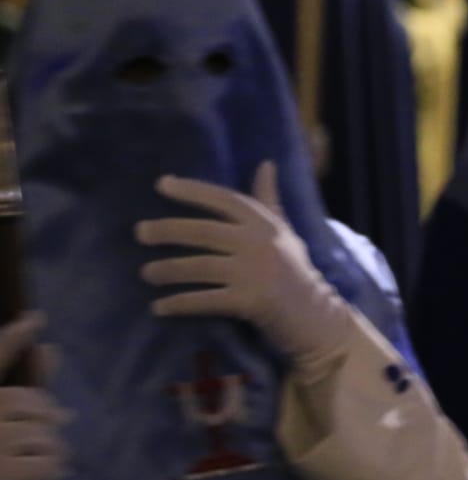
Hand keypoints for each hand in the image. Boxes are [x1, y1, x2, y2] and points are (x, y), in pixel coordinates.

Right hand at [0, 314, 67, 479]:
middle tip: (54, 426)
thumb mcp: (5, 422)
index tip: (36, 318)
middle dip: (45, 415)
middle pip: (26, 402)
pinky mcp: (1, 472)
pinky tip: (44, 473)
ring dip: (50, 447)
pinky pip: (45, 463)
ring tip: (43, 457)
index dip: (12, 340)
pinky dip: (50, 469)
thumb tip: (51, 348)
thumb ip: (25, 391)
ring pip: (42, 434)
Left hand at [137, 163, 350, 367]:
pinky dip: (179, 303)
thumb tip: (266, 163)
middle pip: (204, 232)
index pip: (224, 200)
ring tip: (146, 273)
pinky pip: (205, 300)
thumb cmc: (295, 271)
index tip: (161, 184)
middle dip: (167, 230)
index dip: (193, 190)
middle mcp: (260, 244)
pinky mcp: (250, 301)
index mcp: (265, 224)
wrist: (316, 316)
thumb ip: (269, 200)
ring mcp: (255, 273)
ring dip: (167, 270)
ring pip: (200, 266)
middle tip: (139, 232)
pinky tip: (158, 307)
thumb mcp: (284, 232)